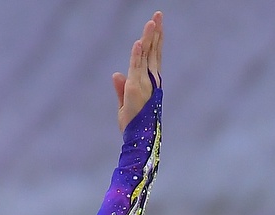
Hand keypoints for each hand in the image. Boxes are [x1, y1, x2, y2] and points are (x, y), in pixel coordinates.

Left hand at [113, 11, 162, 130]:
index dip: (155, 40)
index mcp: (150, 81)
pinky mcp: (135, 87)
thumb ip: (121, 88)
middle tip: (159, 14)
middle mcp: (150, 80)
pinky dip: (137, 54)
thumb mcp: (124, 104)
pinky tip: (139, 41)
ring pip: (146, 55)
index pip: (153, 56)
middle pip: (153, 51)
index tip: (156, 24)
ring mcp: (144, 83)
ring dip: (149, 38)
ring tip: (152, 21)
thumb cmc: (133, 125)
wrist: (137, 139)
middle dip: (156, 32)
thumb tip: (116, 74)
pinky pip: (137, 67)